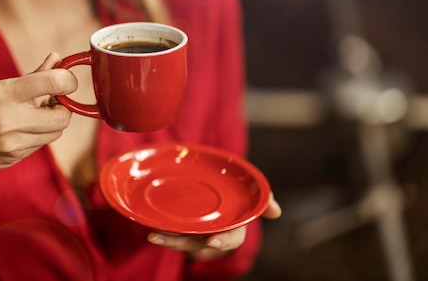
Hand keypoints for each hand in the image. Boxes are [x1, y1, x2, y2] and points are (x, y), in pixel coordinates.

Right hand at [0, 53, 76, 180]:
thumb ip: (31, 76)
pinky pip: (40, 144)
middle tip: (53, 101)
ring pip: (54, 133)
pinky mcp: (12, 158)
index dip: (68, 80)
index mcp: (3, 94)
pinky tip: (21, 128)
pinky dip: (38, 134)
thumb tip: (58, 59)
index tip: (66, 81)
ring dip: (52, 122)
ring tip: (34, 113)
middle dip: (64, 107)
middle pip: (62, 117)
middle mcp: (9, 120)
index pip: (52, 83)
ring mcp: (11, 143)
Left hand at [147, 193, 281, 260]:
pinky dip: (162, 233)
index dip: (224, 240)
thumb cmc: (239, 191)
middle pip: (200, 244)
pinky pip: (173, 234)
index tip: (213, 240)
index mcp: (233, 228)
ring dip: (168, 239)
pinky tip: (150, 228)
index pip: (232, 239)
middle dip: (186, 243)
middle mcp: (214, 234)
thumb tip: (277, 212)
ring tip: (154, 234)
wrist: (221, 182)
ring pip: (183, 241)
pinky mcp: (184, 229)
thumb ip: (264, 199)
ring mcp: (198, 234)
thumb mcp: (252, 192)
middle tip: (171, 238)